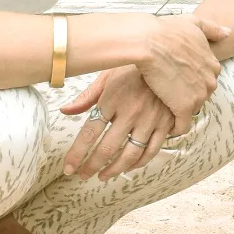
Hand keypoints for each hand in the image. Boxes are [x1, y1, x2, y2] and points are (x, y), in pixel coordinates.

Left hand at [59, 66, 178, 179]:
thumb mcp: (108, 76)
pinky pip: (152, 151)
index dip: (77, 154)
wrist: (169, 57)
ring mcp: (151, 119)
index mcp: (112, 99)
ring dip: (114, 170)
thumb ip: (87, 96)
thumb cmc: (134, 67)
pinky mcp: (167, 123)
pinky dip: (139, 163)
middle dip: (91, 166)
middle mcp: (131, 111)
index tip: (68, 167)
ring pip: (130, 155)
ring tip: (102, 176)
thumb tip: (65, 111)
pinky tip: (128, 167)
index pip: (90, 133)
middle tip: (82, 175)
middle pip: (107, 148)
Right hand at [137, 14, 228, 124]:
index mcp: (213, 65)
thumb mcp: (194, 23)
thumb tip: (228, 32)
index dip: (191, 80)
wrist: (150, 42)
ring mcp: (198, 96)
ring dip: (180, 110)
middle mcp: (210, 82)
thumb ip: (213, 29)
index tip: (179, 79)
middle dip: (187, 95)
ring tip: (165, 107)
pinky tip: (166, 125)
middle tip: (169, 92)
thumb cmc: (167, 30)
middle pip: (200, 95)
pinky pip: (182, 126)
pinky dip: (175, 127)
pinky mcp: (184, 107)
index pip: (206, 79)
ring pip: (191, 109)